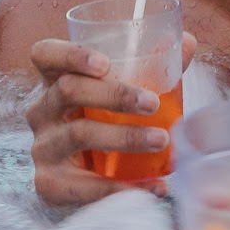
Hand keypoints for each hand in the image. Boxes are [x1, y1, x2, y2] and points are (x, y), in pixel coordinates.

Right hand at [24, 33, 196, 208]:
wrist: (83, 180)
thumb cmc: (104, 121)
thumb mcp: (121, 92)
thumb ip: (153, 66)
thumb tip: (188, 42)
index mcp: (53, 79)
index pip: (45, 54)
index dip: (71, 54)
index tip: (105, 63)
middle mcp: (41, 110)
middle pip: (68, 90)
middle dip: (115, 95)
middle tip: (153, 103)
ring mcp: (42, 148)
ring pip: (79, 134)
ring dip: (125, 138)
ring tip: (162, 140)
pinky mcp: (49, 184)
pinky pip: (85, 186)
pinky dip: (123, 187)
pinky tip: (154, 186)